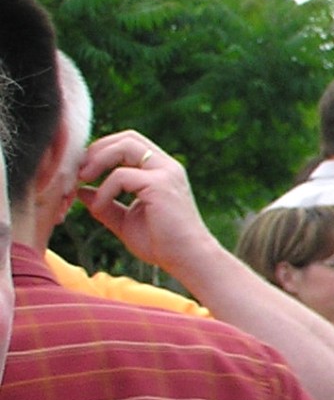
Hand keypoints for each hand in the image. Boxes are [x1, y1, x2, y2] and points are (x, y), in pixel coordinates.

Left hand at [74, 132, 223, 274]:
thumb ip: (105, 204)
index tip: (84, 171)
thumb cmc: (163, 244)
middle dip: (97, 149)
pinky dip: (103, 190)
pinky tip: (98, 207)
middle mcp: (167, 167)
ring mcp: (165, 174)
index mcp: (162, 172)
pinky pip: (120, 176)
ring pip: (124, 146)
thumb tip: (81, 192)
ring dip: (97, 160)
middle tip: (79, 171)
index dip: (103, 150)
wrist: (188, 261)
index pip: (130, 144)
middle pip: (127, 138)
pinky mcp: (160, 186)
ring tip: (82, 180)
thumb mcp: (126, 221)